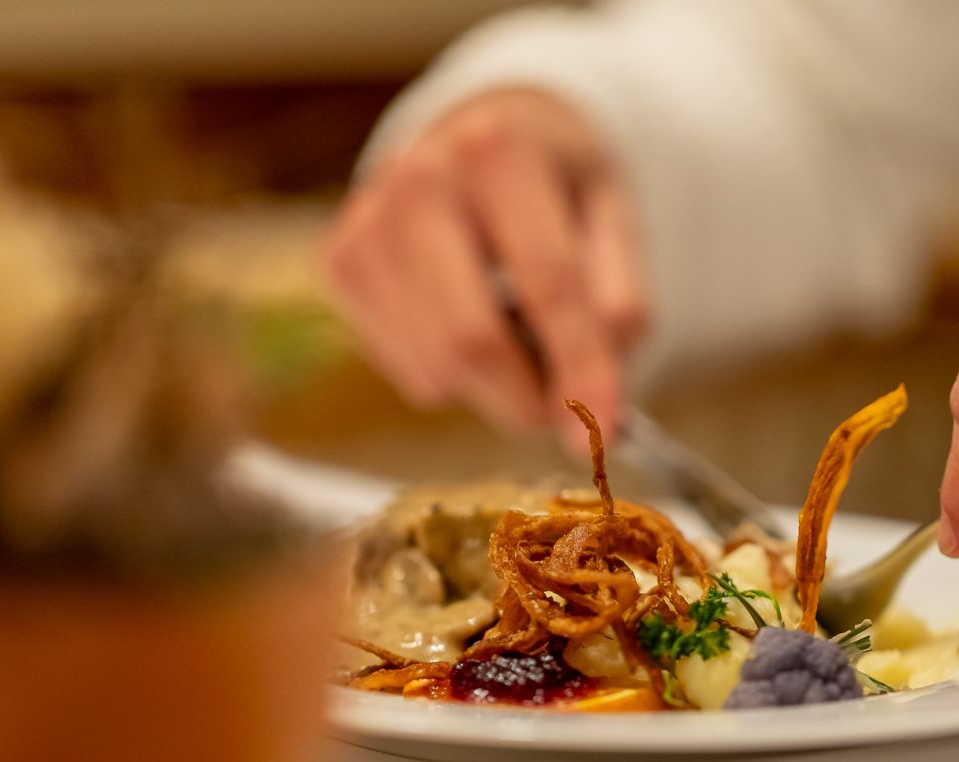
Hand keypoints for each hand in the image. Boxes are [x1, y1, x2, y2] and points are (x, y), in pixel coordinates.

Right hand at [324, 89, 645, 446]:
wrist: (482, 133)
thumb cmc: (557, 186)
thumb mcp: (614, 217)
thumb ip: (618, 300)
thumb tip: (598, 404)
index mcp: (501, 151)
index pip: (549, 281)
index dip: (581, 365)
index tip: (603, 431)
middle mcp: (419, 177)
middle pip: (472, 338)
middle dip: (525, 399)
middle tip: (562, 409)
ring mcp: (367, 221)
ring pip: (435, 367)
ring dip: (492, 388)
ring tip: (519, 340)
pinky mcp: (340, 262)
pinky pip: (408, 370)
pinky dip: (452, 375)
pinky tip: (468, 322)